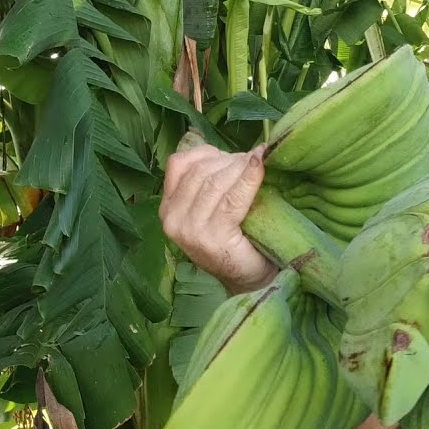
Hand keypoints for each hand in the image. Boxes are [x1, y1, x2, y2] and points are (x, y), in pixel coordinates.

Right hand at [160, 133, 277, 294]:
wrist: (250, 280)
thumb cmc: (238, 240)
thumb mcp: (216, 207)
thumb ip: (214, 181)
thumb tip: (239, 149)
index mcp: (167, 208)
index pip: (179, 164)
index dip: (210, 152)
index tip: (236, 153)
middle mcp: (171, 218)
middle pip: (200, 171)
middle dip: (230, 159)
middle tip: (255, 158)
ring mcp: (189, 230)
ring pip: (214, 181)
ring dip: (240, 166)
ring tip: (259, 162)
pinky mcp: (211, 237)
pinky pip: (231, 199)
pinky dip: (248, 179)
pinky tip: (261, 167)